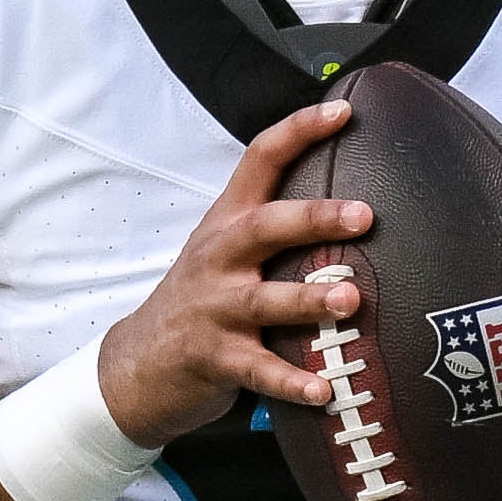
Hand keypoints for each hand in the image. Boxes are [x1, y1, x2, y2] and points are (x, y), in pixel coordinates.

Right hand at [91, 97, 369, 445]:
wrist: (137, 363)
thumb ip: (273, 228)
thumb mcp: (224, 251)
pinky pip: (258, 371)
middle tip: (363, 216)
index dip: (299, 130)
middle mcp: (219, 258)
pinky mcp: (213, 358)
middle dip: (314, 219)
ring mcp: (213, 309)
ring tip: (351, 301)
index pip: (259, 160)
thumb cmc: (201, 300)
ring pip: (263, 300)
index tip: (343, 110)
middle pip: (264, 227)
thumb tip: (351, 204)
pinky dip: (291, 381)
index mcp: (227, 223)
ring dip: (308, 299)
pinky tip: (325, 390)